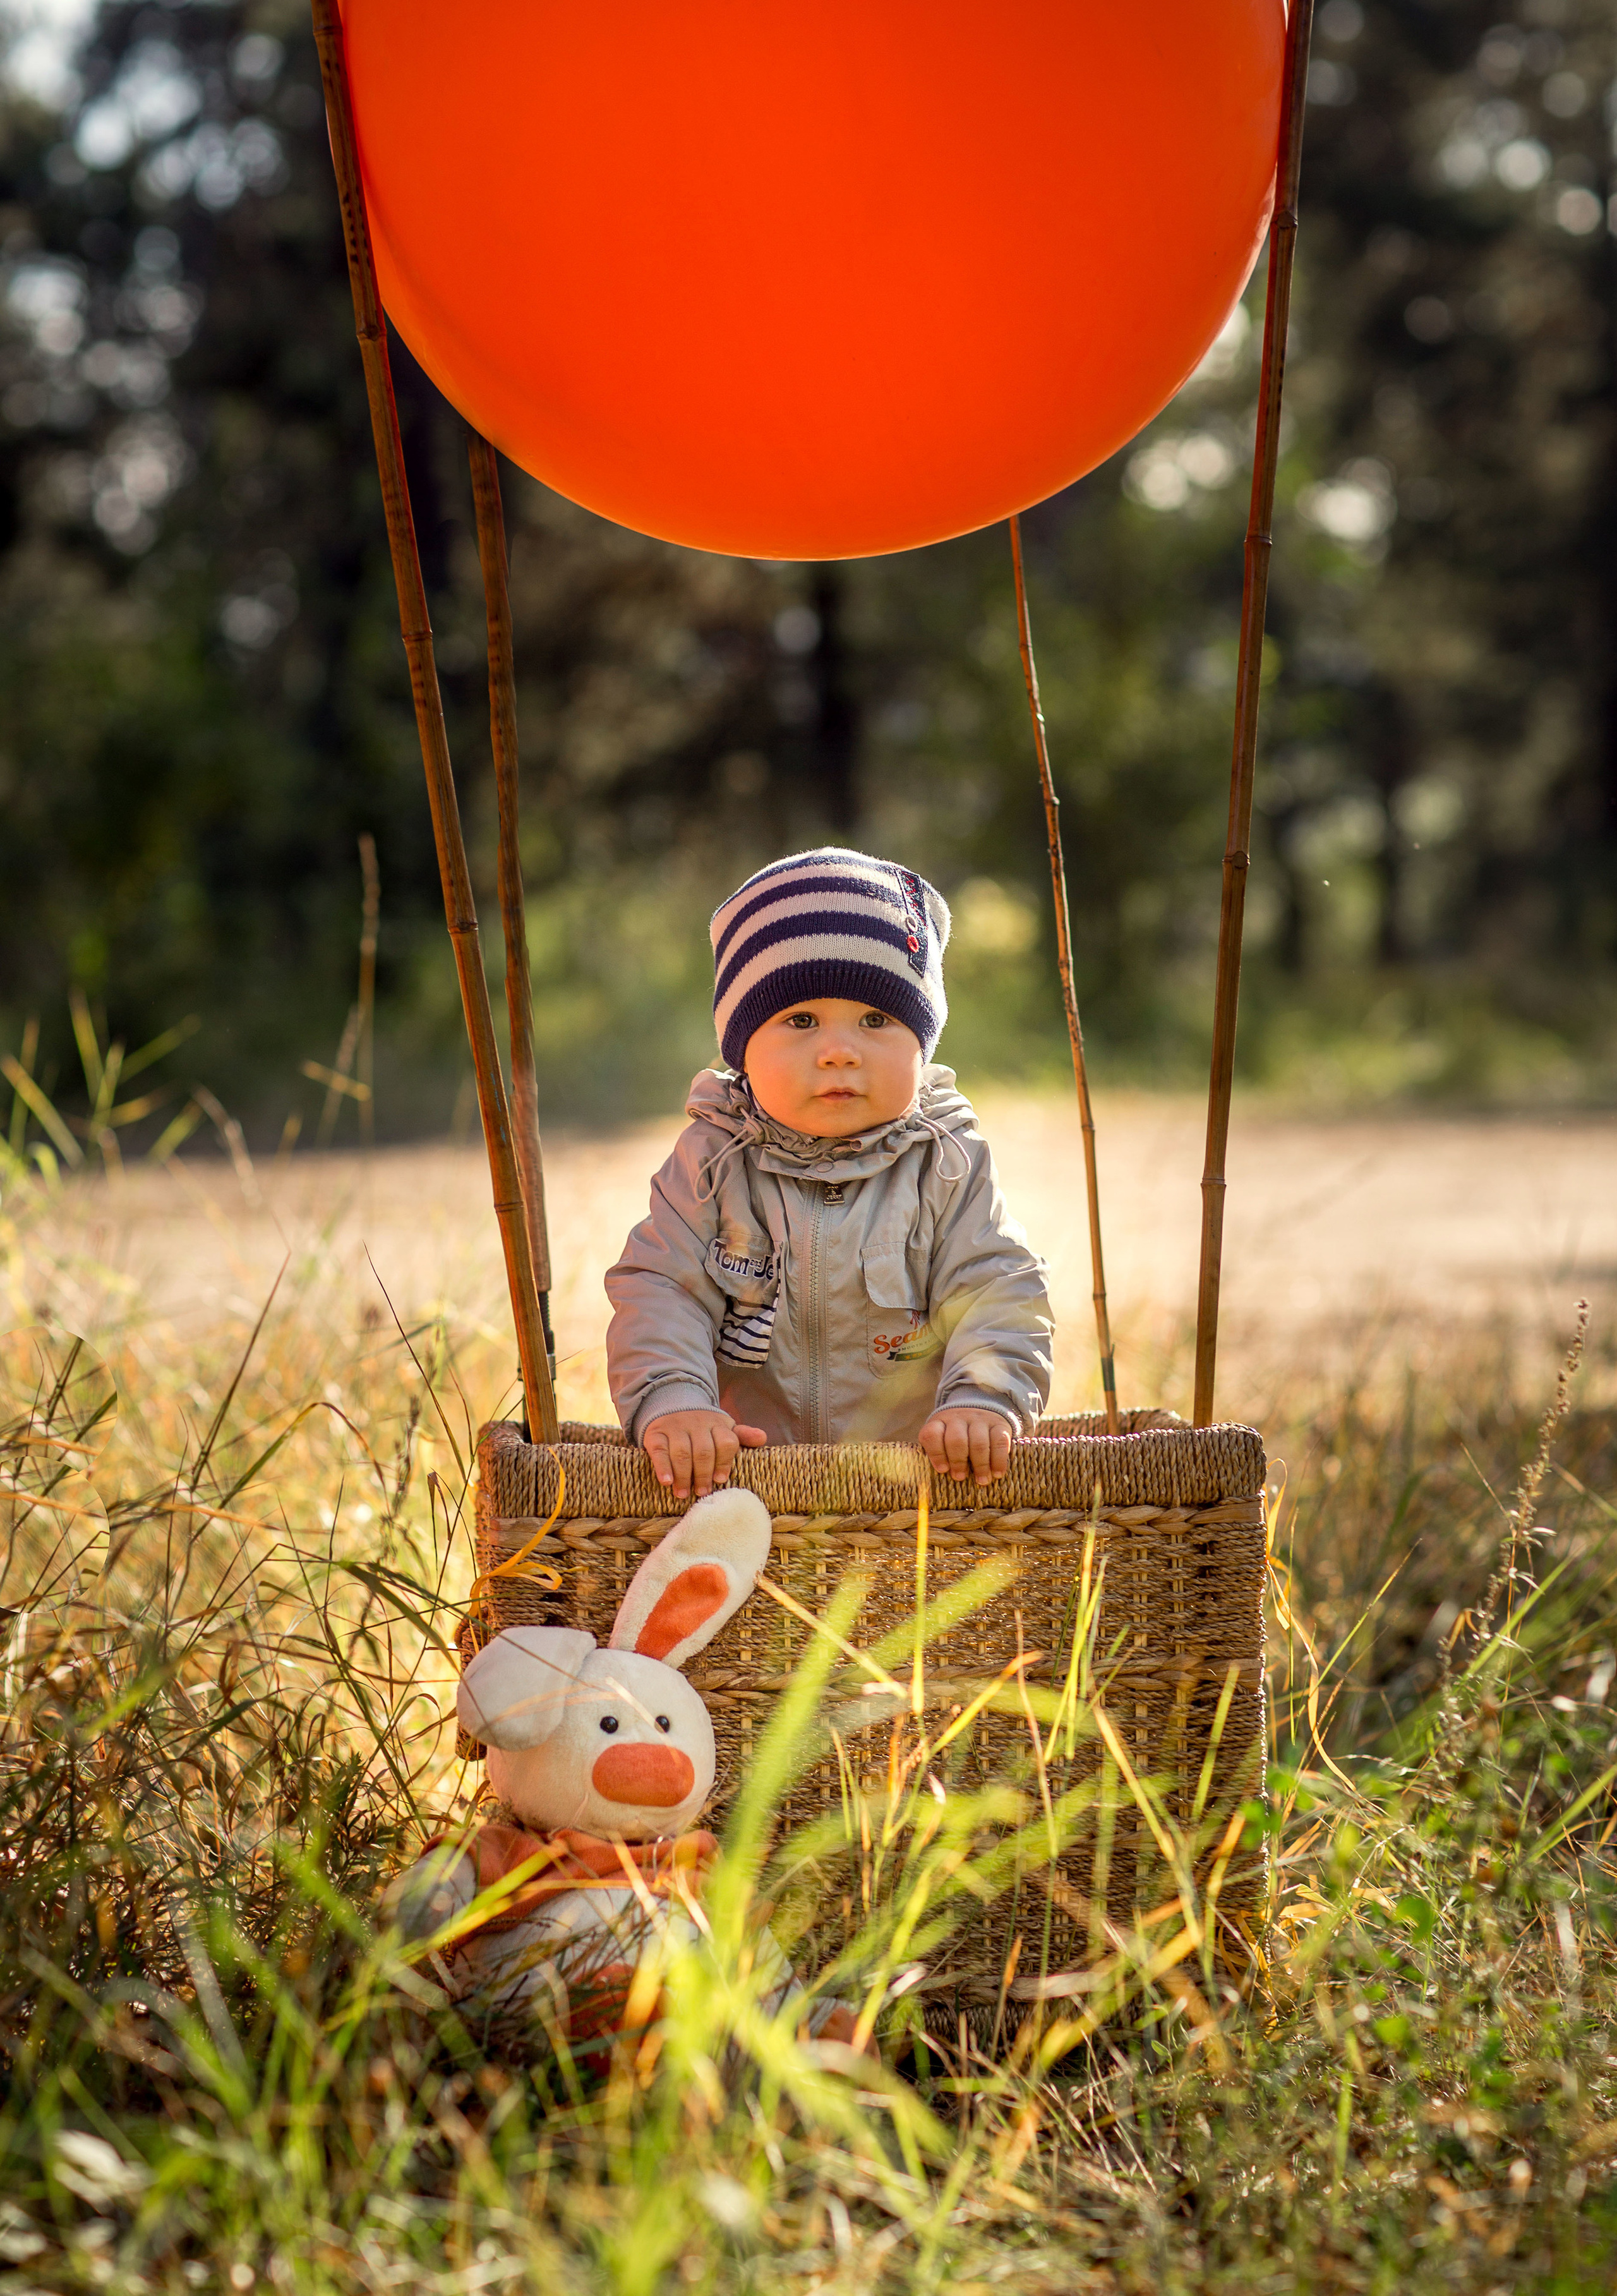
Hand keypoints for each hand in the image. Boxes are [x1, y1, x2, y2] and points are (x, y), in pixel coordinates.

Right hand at [642, 1408, 767, 1499]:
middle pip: (703, 1451)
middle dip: (703, 1474)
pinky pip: (659, 1451)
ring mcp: (675, 1427)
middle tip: (702, 1493)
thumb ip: (742, 1436)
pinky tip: (667, 1482)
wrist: (672, 1406)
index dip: (724, 1463)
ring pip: (682, 1452)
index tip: (720, 1480)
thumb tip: (762, 1438)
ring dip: (684, 1476)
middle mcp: (696, 1423)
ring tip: (683, 1494)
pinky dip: (662, 1467)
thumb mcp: (723, 1428)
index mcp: (717, 1424)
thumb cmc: (703, 1427)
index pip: (726, 1442)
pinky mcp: (655, 1433)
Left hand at [918, 1406, 1011, 1487]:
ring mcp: (980, 1420)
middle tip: (960, 1477)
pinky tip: (997, 1473)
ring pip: (979, 1443)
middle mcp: (959, 1418)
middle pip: (956, 1440)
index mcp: (940, 1422)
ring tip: (981, 1480)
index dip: (936, 1454)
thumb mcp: (943, 1437)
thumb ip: (939, 1453)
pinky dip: (998, 1460)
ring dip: (980, 1465)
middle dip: (958, 1462)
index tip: (943, 1470)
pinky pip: (999, 1442)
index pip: (932, 1434)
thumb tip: (941, 1476)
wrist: (981, 1409)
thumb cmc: (958, 1434)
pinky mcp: (999, 1424)